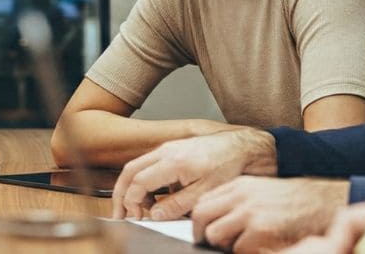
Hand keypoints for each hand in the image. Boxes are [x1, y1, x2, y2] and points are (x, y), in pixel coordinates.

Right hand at [111, 128, 275, 219]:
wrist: (244, 148)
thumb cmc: (229, 166)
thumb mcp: (205, 192)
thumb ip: (177, 205)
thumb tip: (155, 215)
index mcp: (173, 161)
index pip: (138, 181)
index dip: (131, 201)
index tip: (134, 216)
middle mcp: (167, 151)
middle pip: (130, 170)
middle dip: (121, 193)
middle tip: (120, 213)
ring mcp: (169, 147)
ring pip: (138, 166)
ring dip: (133, 187)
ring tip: (139, 210)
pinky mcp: (175, 149)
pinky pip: (150, 164)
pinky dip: (145, 180)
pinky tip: (155, 197)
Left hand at [192, 176, 348, 252]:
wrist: (322, 203)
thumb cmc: (294, 201)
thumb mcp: (261, 192)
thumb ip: (238, 201)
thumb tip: (215, 220)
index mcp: (240, 185)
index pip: (202, 202)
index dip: (200, 221)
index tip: (202, 231)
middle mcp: (241, 196)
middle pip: (200, 216)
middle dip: (202, 234)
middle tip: (211, 243)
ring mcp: (250, 212)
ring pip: (214, 234)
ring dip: (223, 245)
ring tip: (242, 244)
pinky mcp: (261, 229)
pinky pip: (238, 249)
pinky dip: (246, 252)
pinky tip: (261, 246)